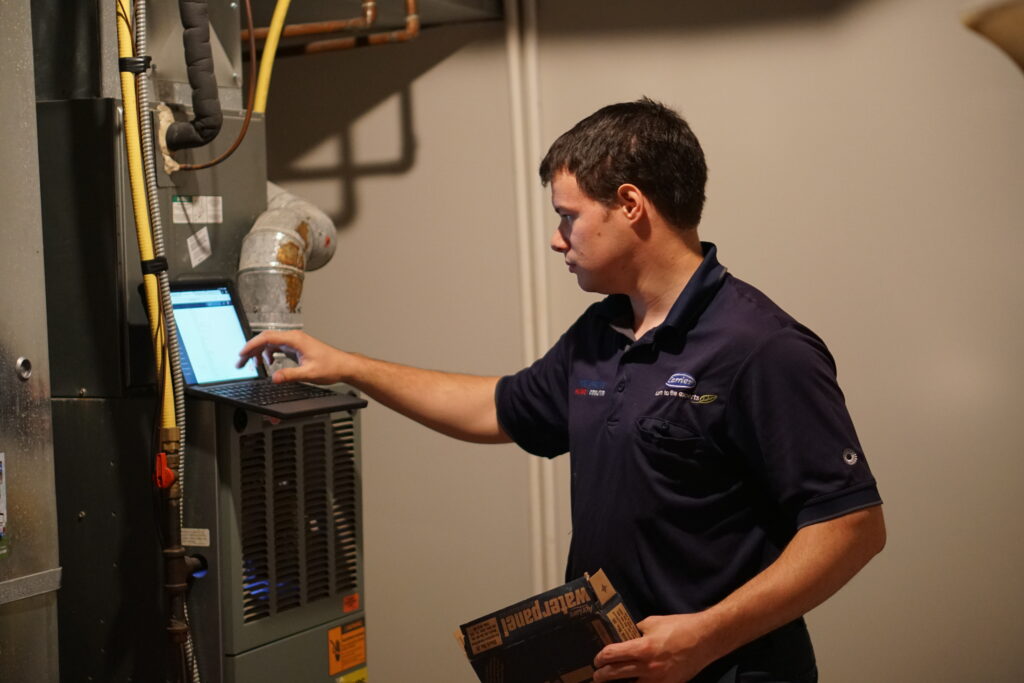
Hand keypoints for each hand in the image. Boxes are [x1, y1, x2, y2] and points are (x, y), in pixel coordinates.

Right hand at [237, 330, 349, 384]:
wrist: (344, 365)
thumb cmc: (331, 366)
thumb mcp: (309, 374)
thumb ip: (290, 375)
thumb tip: (274, 378)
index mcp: (295, 339)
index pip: (267, 337)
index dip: (251, 345)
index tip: (242, 354)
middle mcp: (294, 338)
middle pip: (266, 339)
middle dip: (251, 349)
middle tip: (241, 362)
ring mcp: (295, 342)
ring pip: (270, 343)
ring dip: (259, 353)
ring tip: (253, 365)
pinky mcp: (296, 348)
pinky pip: (277, 347)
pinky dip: (269, 354)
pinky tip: (268, 364)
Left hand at [593, 613, 719, 682]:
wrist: (705, 639)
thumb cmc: (680, 627)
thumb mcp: (653, 622)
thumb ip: (637, 630)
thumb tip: (626, 635)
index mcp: (643, 647)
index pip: (613, 655)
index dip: (601, 658)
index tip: (597, 659)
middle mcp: (649, 667)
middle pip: (616, 674)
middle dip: (602, 675)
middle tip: (597, 675)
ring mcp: (659, 680)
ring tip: (611, 682)